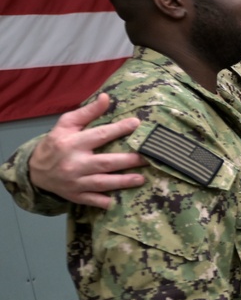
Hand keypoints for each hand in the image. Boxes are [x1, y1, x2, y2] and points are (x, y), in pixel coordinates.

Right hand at [28, 93, 146, 208]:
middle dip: (128, 161)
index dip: (119, 129)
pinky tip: (118, 201)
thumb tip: (106, 97)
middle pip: (106, 162)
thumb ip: (88, 112)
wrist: (35, 171)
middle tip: (148, 158)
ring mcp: (75, 182)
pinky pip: (92, 200)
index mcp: (72, 143)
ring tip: (141, 179)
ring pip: (102, 183)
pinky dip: (104, 202)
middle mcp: (74, 163)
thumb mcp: (66, 124)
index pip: (100, 135)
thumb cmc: (56, 144)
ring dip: (123, 182)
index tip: (137, 124)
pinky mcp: (75, 196)